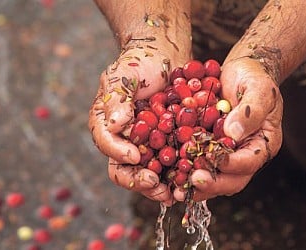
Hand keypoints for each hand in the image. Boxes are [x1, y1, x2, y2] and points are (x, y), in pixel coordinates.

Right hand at [89, 43, 189, 205]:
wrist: (165, 56)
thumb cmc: (138, 64)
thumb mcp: (122, 77)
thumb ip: (116, 101)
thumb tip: (116, 125)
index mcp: (111, 129)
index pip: (110, 150)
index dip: (121, 156)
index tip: (136, 156)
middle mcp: (129, 142)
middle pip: (130, 171)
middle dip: (143, 183)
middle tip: (158, 187)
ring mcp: (152, 145)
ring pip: (155, 173)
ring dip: (165, 186)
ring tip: (177, 191)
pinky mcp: (173, 143)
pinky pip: (177, 162)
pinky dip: (184, 171)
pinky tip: (195, 174)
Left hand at [173, 57, 283, 200]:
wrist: (240, 71)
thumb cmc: (254, 77)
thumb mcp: (259, 88)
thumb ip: (250, 111)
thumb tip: (233, 133)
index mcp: (263, 144)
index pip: (249, 162)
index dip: (231, 164)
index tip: (213, 158)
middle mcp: (245, 154)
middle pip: (232, 180)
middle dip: (213, 183)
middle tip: (194, 180)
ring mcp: (226, 154)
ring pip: (214, 178)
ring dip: (197, 185)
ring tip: (179, 189)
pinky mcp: (209, 148)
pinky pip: (198, 164)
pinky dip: (186, 172)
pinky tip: (171, 174)